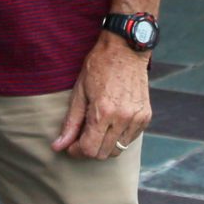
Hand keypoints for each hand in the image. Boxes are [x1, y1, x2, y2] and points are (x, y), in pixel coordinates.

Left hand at [52, 33, 151, 160]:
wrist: (125, 49)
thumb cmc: (98, 67)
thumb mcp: (79, 93)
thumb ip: (70, 123)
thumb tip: (58, 146)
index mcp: (103, 112)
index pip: (89, 149)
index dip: (76, 151)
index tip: (71, 145)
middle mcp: (123, 118)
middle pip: (103, 154)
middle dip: (90, 149)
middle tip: (82, 137)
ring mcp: (137, 118)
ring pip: (118, 149)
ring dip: (105, 145)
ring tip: (97, 129)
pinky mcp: (145, 116)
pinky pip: (130, 139)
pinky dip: (119, 137)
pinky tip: (111, 123)